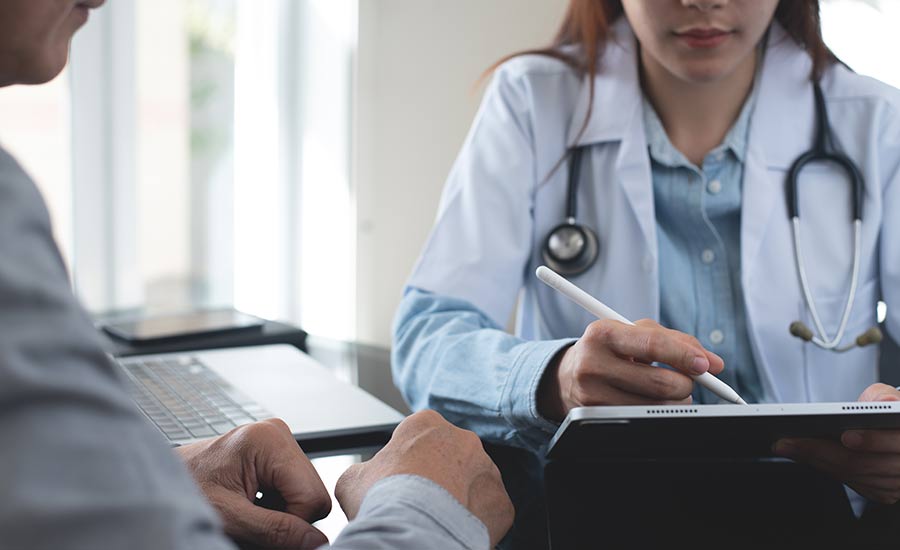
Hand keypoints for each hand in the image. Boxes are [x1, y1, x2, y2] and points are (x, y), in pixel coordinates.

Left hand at [176, 419, 330, 548]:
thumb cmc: (184, 491)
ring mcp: (277, 440)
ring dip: (282, 511)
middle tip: (251, 520)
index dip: (292, 523)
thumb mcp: (230, 518)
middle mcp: (278, 433)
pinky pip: (295, 488)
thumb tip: (316, 541)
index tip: (260, 529)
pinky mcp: (274, 452)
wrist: (162, 481)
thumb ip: (276, 530)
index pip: (312, 496)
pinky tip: (253, 503)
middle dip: (287, 516)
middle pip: (313, 493)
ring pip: (307, 493)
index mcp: (269, 439)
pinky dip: (277, 504)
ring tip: (249, 511)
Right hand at [334, 410, 513, 547]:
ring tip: (439, 520)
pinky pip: (490, 511)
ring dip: (461, 497)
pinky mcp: (502, 502)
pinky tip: (456, 530)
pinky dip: (477, 522)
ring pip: (474, 483)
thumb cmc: (383, 501)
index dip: (409, 461)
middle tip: (422, 503)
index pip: (419, 436)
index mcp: (426, 423)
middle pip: (452, 457)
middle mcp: (463, 439)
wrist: (414, 533)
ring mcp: (487, 470)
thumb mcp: (353, 478)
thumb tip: (365, 479)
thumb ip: (365, 470)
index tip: (402, 482)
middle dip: (440, 477)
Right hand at [538, 319, 724, 420]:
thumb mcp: (635, 333)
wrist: (570, 374)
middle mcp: (593, 363)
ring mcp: (592, 393)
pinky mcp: (595, 416)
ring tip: (665, 388)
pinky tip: (649, 400)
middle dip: (685, 383)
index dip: (683, 356)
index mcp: (604, 333)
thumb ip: (676, 340)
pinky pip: (644, 418)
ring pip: (656, 406)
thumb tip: (713, 363)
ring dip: (675, 400)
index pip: (652, 345)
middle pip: (660, 382)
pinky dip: (658, 411)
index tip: (706, 365)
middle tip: (687, 378)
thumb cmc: (613, 349)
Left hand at [774, 383, 899, 503]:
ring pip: (853, 475)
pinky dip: (824, 466)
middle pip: (864, 463)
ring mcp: (897, 483)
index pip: (896, 443)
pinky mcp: (883, 491)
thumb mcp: (886, 396)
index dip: (873, 441)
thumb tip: (884, 401)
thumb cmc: (889, 412)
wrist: (894, 432)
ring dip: (816, 460)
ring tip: (787, 446)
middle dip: (822, 451)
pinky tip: (802, 454)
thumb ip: (882, 395)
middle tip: (790, 441)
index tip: (846, 436)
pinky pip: (850, 481)